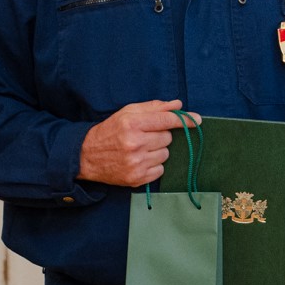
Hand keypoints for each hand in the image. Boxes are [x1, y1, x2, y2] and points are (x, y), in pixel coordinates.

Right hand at [78, 100, 196, 187]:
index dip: (183, 120)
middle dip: (160, 136)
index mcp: (132, 124)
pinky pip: (160, 170)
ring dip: (157, 151)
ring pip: (165, 154)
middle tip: (144, 137)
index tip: (197, 120)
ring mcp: (136, 163)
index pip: (165, 120)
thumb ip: (153, 108)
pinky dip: (153, 165)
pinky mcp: (137, 178)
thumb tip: (178, 105)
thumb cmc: (110, 131)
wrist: (87, 156)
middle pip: (167, 138)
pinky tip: (140, 161)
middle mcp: (135, 143)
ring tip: (140, 149)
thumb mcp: (127, 113)